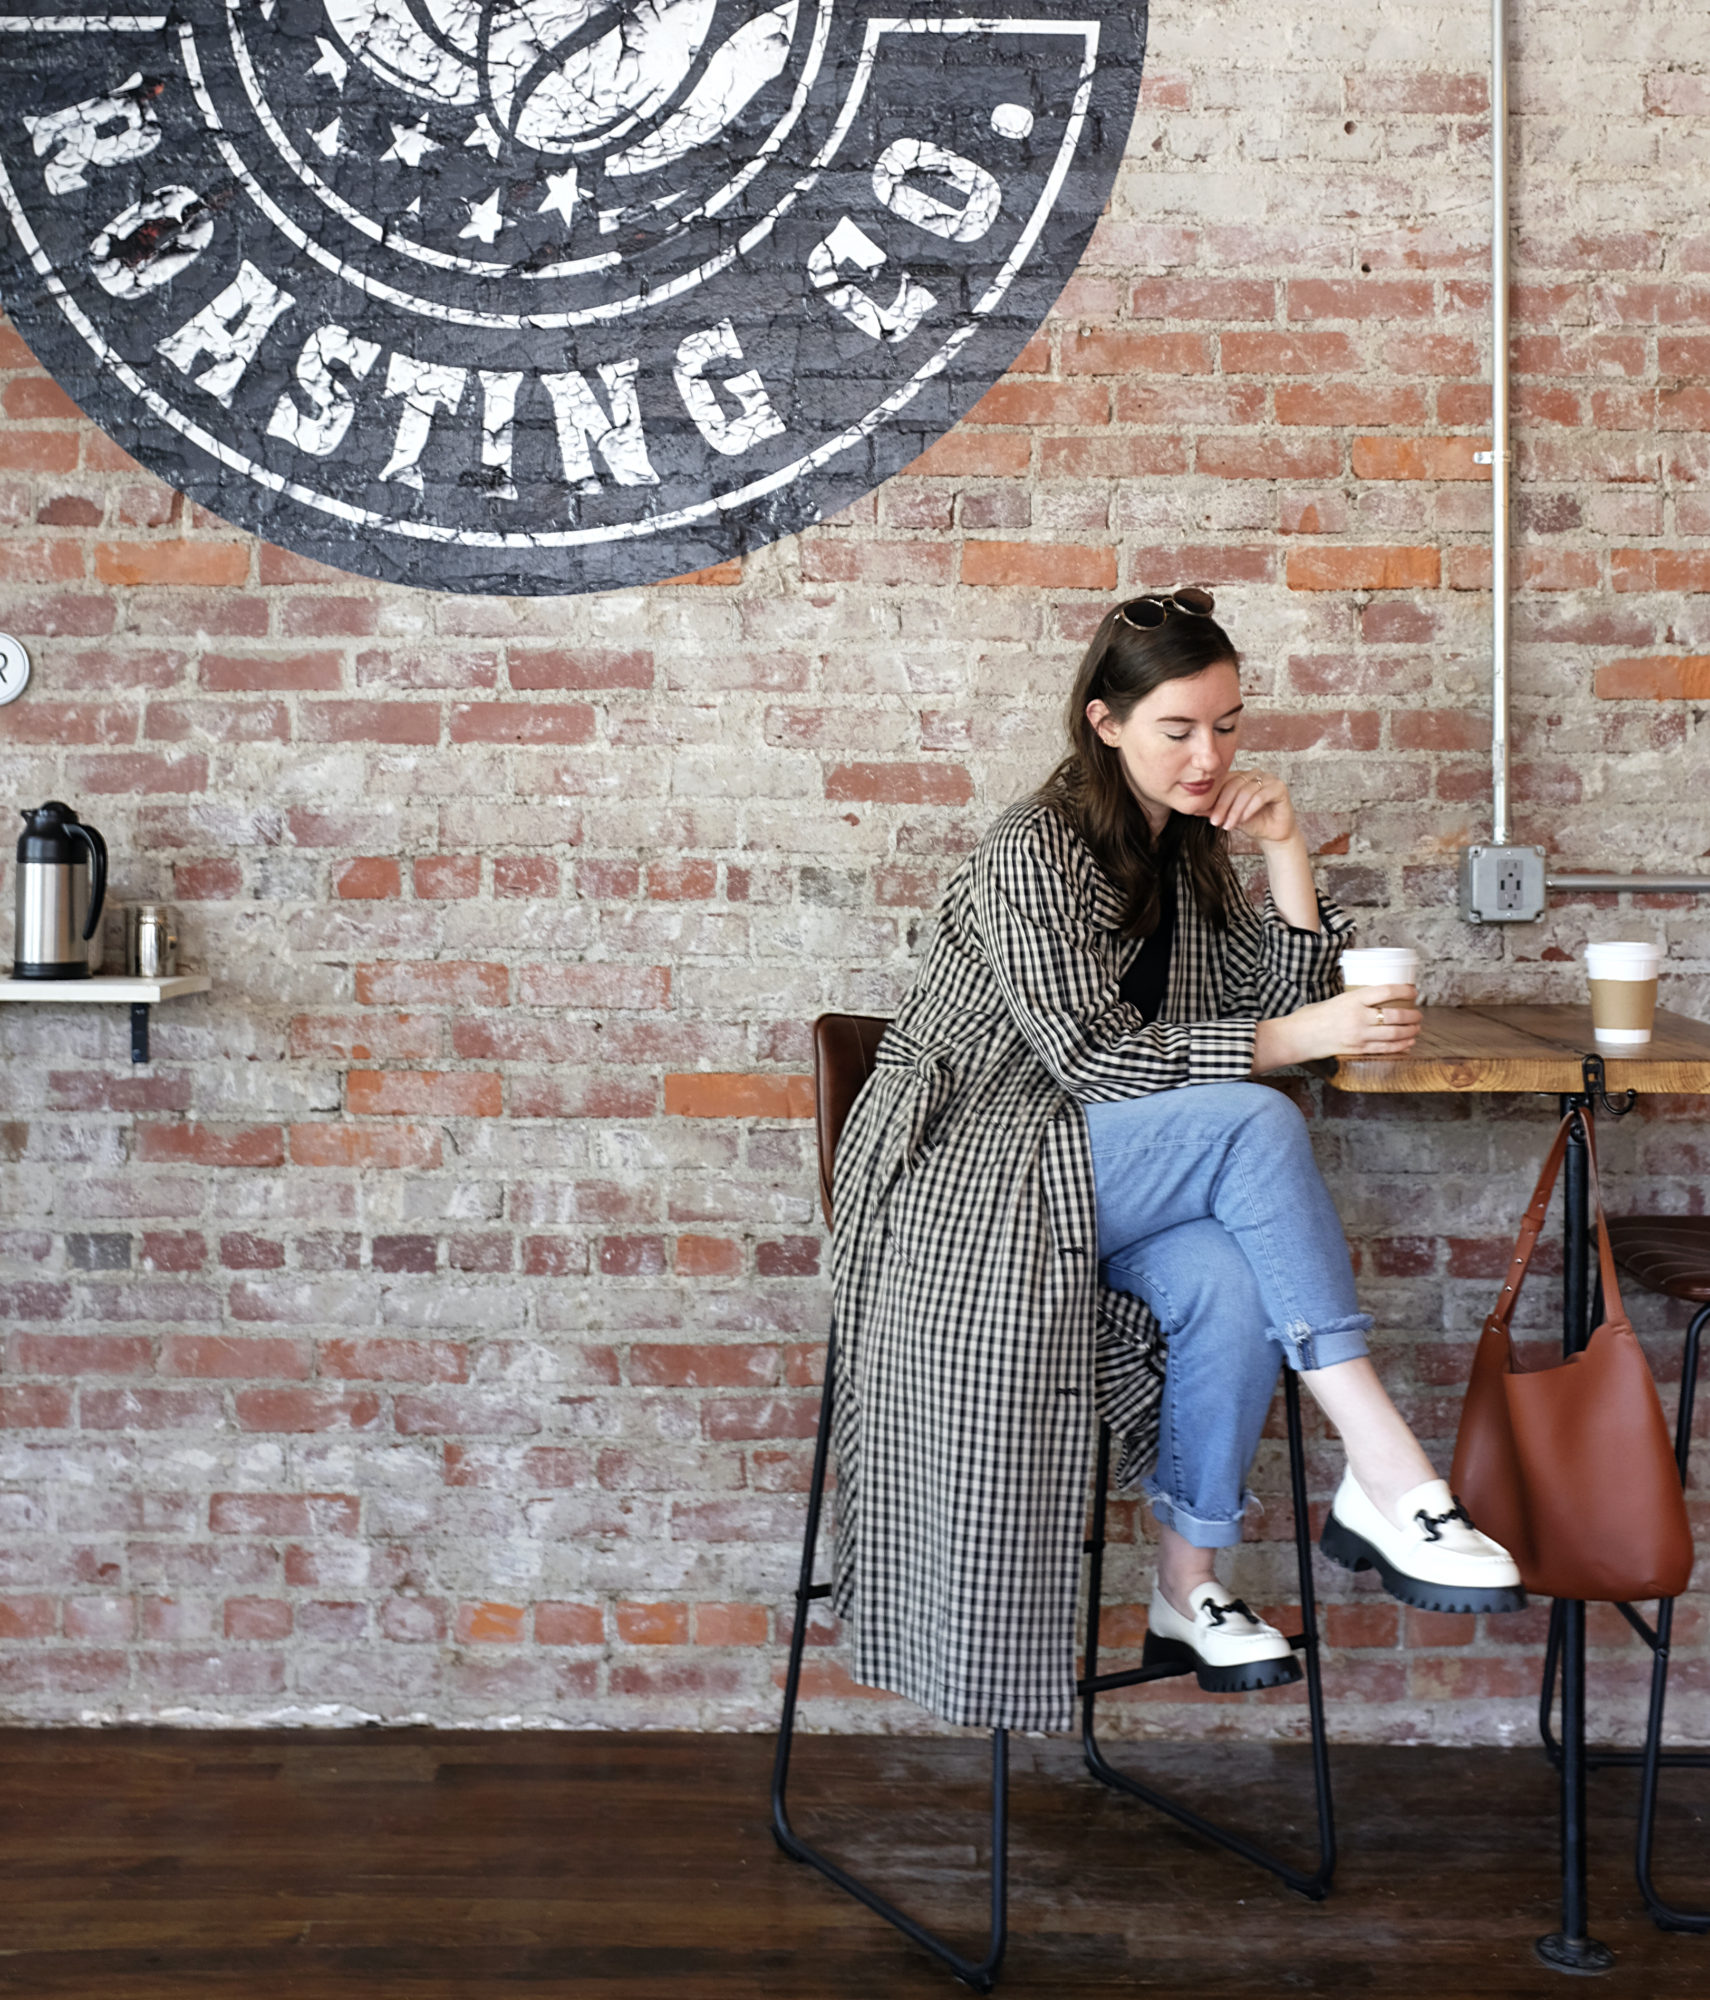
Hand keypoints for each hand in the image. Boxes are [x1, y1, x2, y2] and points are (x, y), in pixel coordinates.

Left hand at [1208, 768, 1296, 844]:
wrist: (1272, 835)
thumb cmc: (1252, 823)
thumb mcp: (1228, 816)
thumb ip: (1213, 810)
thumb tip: (1192, 808)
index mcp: (1240, 776)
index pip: (1223, 781)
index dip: (1212, 798)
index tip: (1202, 814)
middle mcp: (1254, 773)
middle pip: (1233, 785)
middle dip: (1222, 805)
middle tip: (1214, 822)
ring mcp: (1268, 778)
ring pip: (1246, 791)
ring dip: (1235, 810)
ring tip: (1228, 825)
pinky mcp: (1279, 787)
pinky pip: (1260, 796)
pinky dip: (1249, 809)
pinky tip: (1243, 820)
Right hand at [1252, 985, 1420, 1069]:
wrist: (1297, 1037)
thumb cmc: (1311, 1017)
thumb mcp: (1334, 1000)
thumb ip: (1354, 1001)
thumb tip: (1373, 1001)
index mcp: (1352, 1000)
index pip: (1386, 992)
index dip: (1404, 991)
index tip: (1413, 991)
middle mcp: (1358, 1017)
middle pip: (1395, 1015)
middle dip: (1412, 1015)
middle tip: (1417, 1013)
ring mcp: (1359, 1036)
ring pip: (1394, 1034)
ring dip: (1410, 1031)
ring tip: (1416, 1028)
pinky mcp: (1357, 1050)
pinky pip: (1385, 1048)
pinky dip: (1400, 1045)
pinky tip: (1407, 1042)